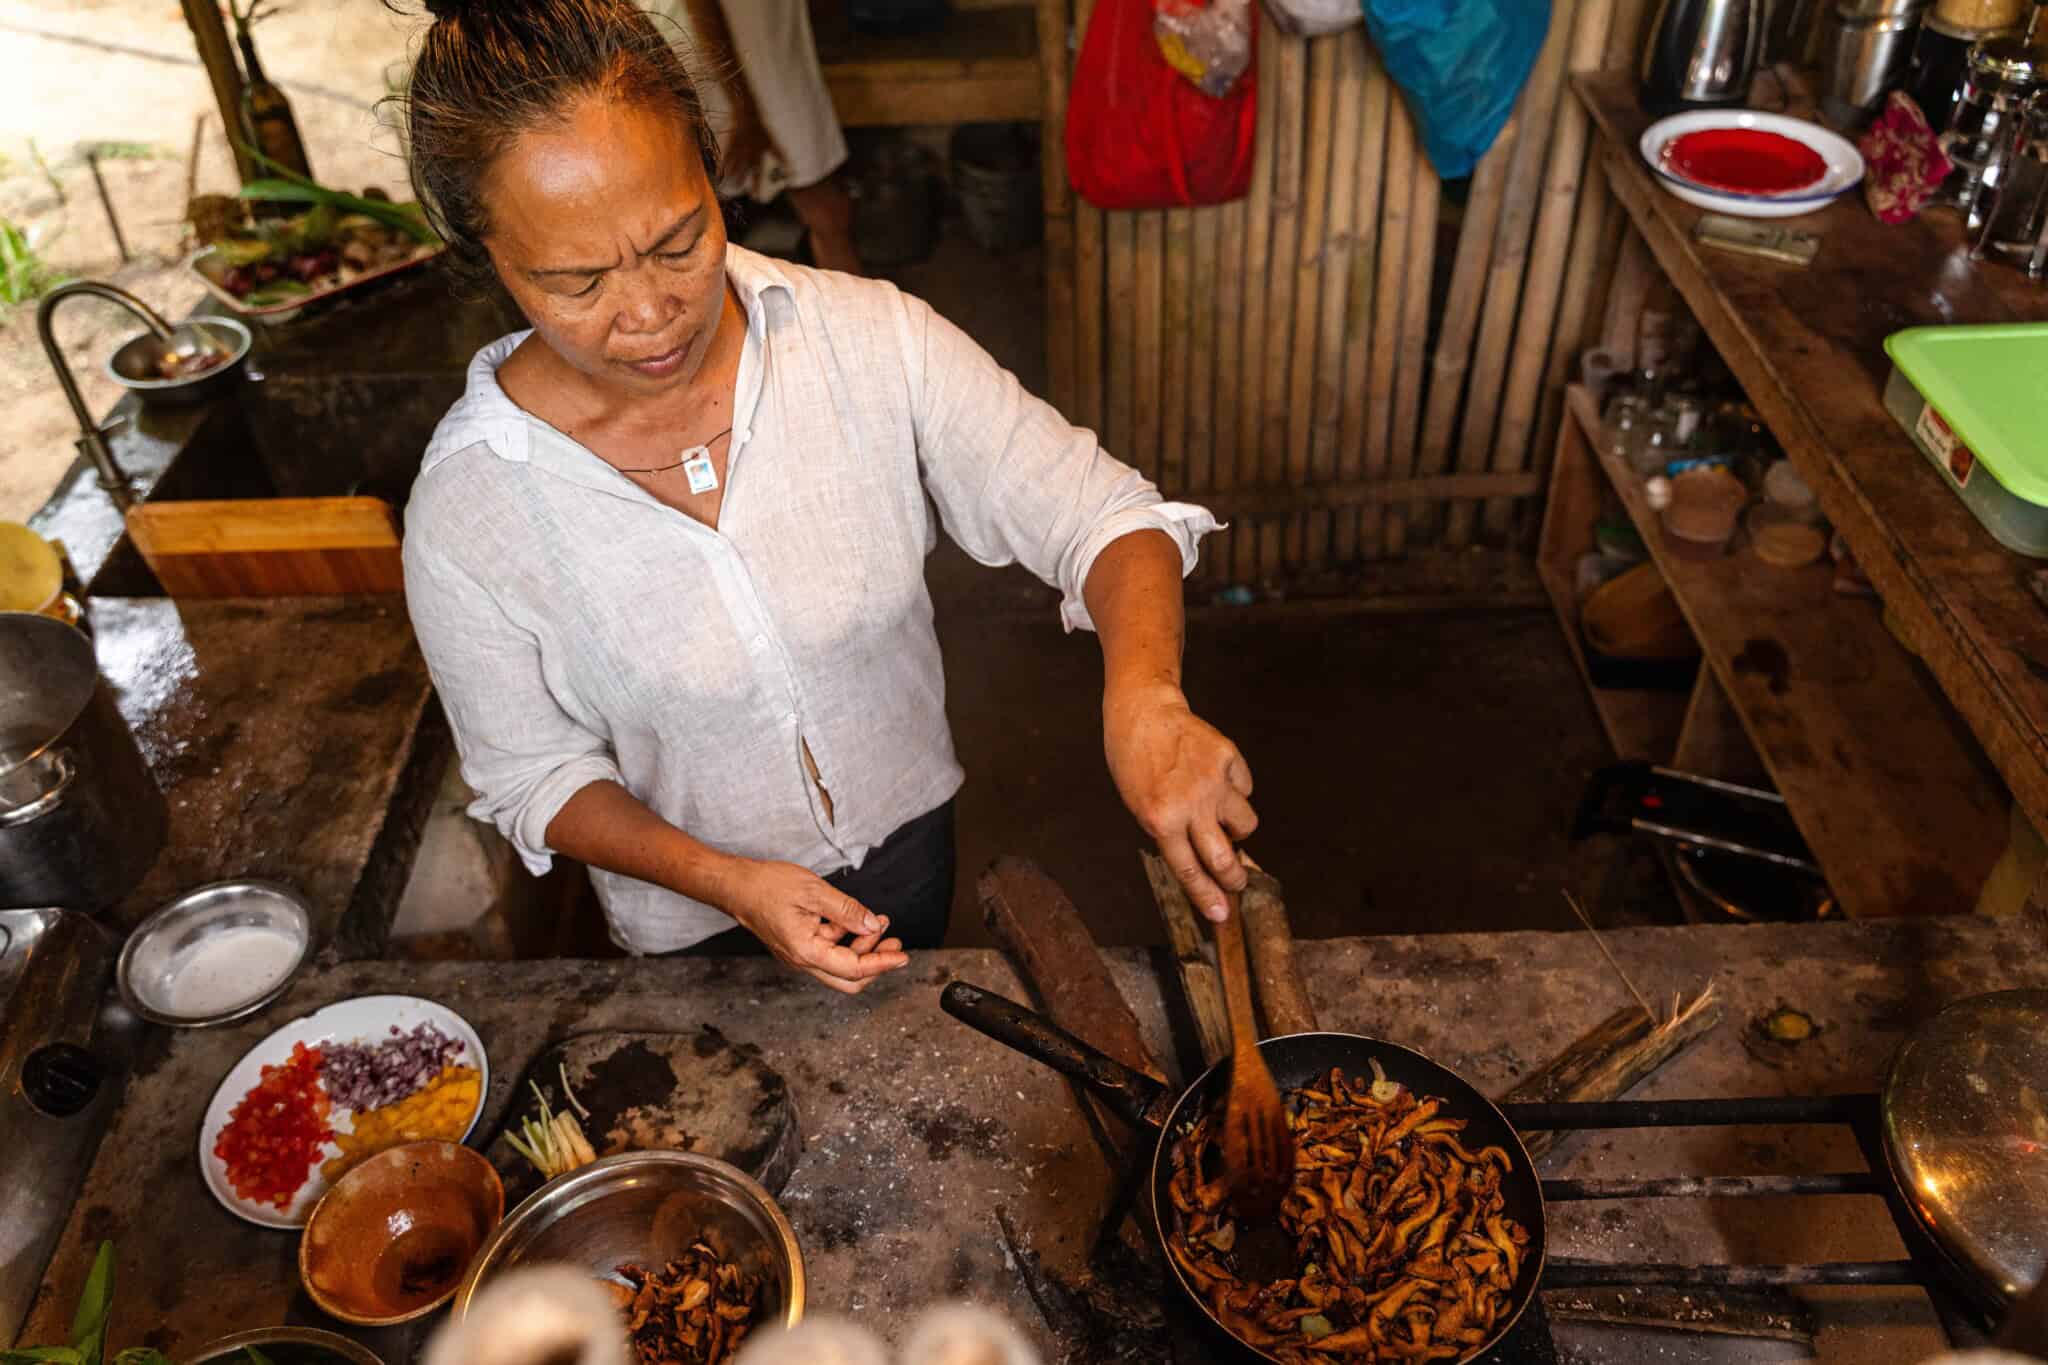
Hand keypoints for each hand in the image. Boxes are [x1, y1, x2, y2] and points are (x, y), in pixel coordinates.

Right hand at [719, 859, 908, 994]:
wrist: (735, 885)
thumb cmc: (767, 886)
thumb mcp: (814, 892)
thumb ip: (846, 910)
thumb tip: (874, 926)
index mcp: (806, 951)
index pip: (853, 968)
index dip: (883, 963)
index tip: (903, 956)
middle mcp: (802, 960)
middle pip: (848, 979)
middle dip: (876, 964)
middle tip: (896, 945)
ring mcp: (799, 954)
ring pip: (840, 964)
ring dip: (863, 947)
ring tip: (881, 923)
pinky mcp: (799, 944)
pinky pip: (829, 950)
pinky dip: (848, 938)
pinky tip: (857, 919)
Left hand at [1103, 682, 1256, 922]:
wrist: (1144, 714)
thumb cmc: (1135, 763)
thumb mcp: (1141, 806)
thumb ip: (1171, 835)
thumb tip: (1205, 864)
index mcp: (1160, 819)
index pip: (1189, 870)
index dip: (1208, 897)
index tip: (1222, 914)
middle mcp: (1189, 803)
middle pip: (1225, 857)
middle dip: (1235, 878)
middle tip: (1238, 881)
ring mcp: (1213, 780)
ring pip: (1245, 823)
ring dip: (1236, 828)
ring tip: (1218, 815)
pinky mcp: (1229, 758)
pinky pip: (1246, 789)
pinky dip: (1235, 792)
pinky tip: (1216, 781)